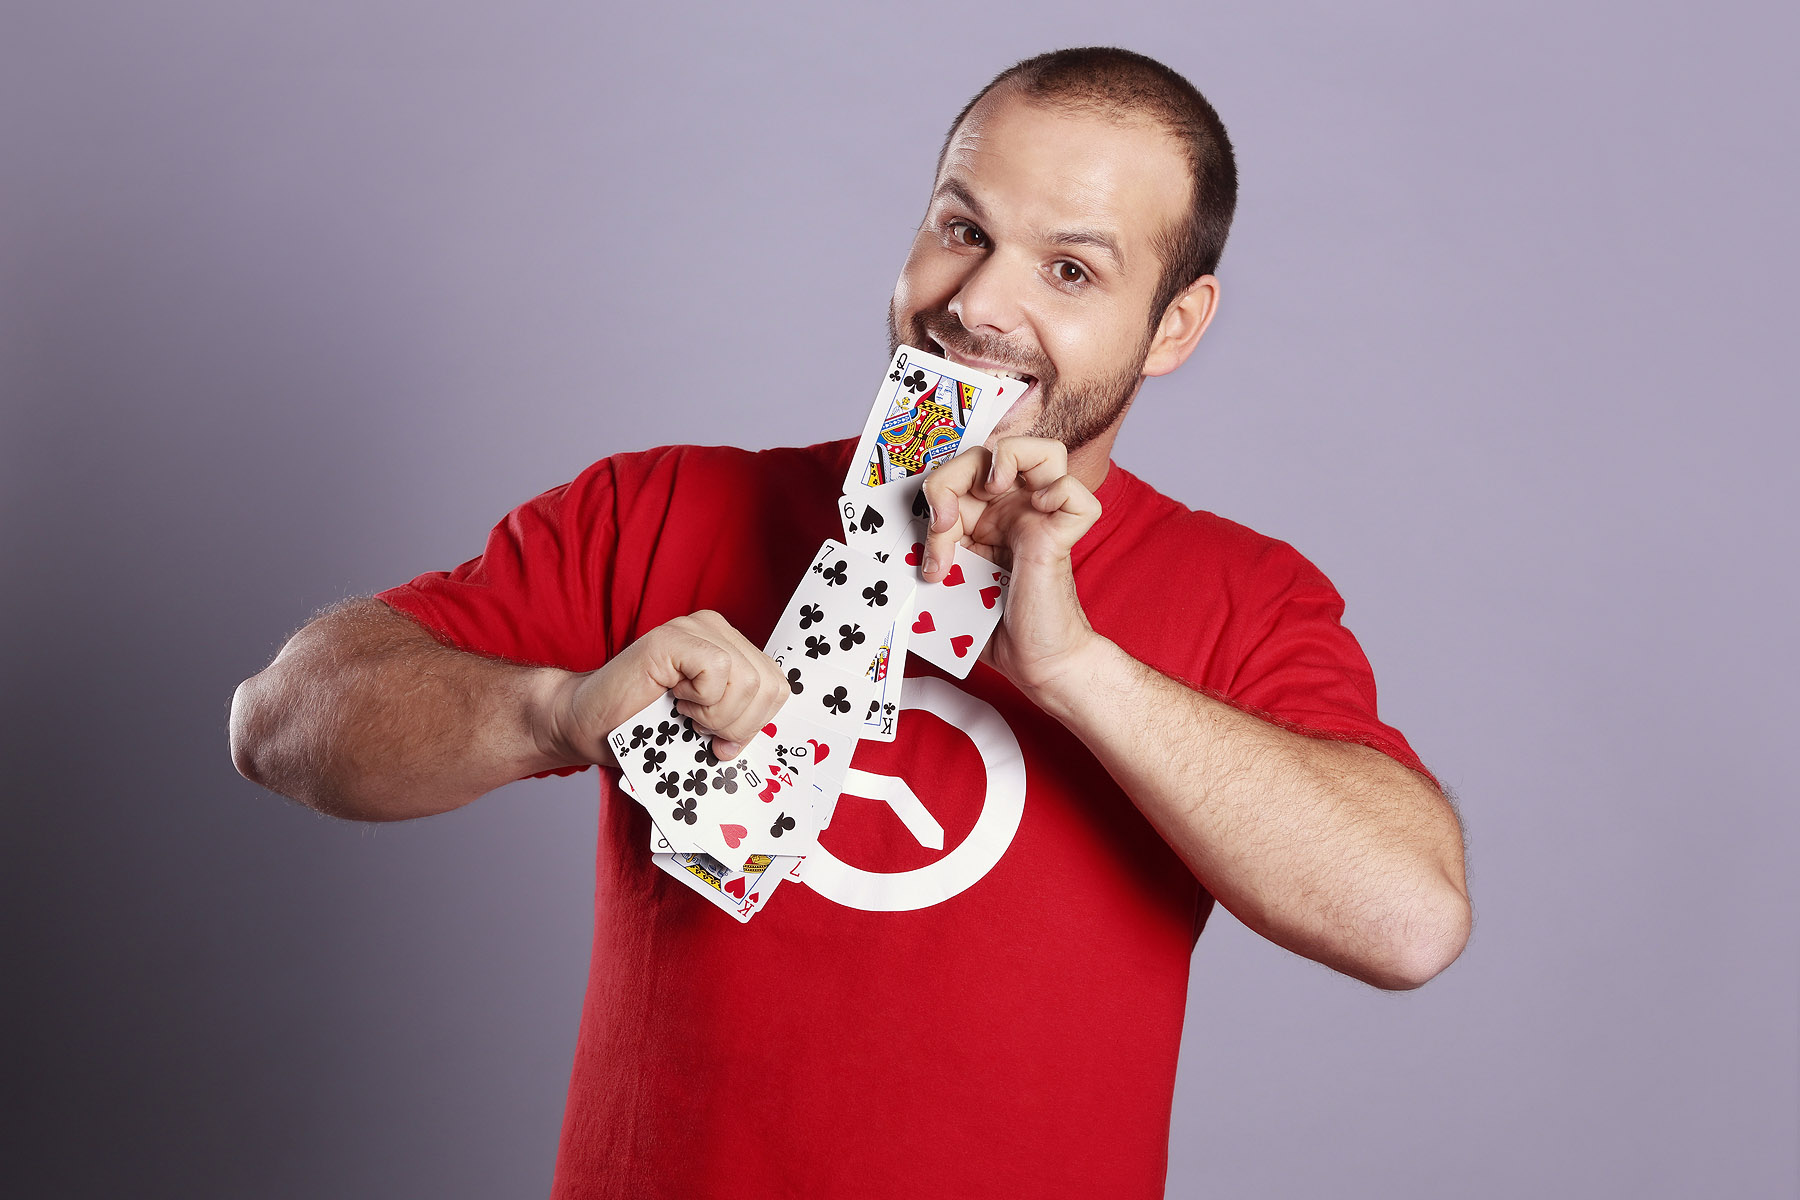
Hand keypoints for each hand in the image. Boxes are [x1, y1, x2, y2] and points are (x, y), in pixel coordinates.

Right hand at [540, 611, 789, 765]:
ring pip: (747, 680)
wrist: (589, 727)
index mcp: (733, 650)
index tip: (722, 739)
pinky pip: (717, 669)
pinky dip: (700, 699)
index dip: (754, 724)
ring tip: (684, 711)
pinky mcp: (671, 636)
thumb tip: (762, 735)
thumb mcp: (710, 729)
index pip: (778, 688)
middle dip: (737, 724)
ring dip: (715, 714)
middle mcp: (717, 630)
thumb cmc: (645, 730)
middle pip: (768, 685)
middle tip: (700, 727)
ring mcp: (694, 628)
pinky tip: (674, 696)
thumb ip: (741, 723)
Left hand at [919, 437, 1104, 693]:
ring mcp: (1041, 520)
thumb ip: (925, 558)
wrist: (1035, 664)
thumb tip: (881, 551)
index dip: (936, 488)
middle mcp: (1012, 512)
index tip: (928, 529)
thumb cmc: (993, 630)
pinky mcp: (1064, 536)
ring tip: (994, 487)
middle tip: (943, 525)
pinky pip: (1075, 493)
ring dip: (1010, 457)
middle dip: (951, 481)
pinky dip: (1060, 492)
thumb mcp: (946, 586)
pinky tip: (1039, 514)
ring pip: (1045, 451)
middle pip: (987, 452)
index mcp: (982, 520)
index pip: (957, 472)